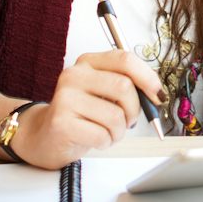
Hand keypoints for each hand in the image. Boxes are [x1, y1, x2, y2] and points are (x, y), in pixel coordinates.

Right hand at [13, 50, 165, 169]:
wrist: (44, 135)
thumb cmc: (80, 114)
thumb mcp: (103, 92)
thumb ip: (127, 86)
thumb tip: (156, 94)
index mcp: (88, 62)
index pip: (125, 59)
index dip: (148, 78)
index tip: (157, 95)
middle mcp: (74, 75)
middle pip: (124, 87)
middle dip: (134, 110)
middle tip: (127, 121)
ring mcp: (65, 98)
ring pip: (115, 115)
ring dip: (119, 131)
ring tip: (108, 132)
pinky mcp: (62, 122)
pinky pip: (101, 134)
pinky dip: (106, 142)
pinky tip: (95, 139)